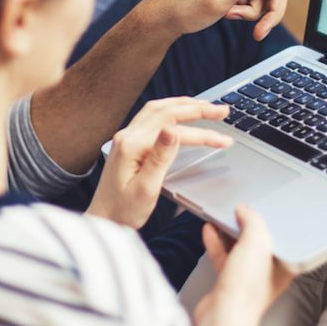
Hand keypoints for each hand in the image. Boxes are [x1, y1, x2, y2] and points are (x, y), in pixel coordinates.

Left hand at [87, 98, 232, 228]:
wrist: (102, 221)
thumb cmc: (123, 212)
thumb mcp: (146, 189)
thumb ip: (160, 158)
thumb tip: (173, 132)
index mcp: (132, 146)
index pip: (175, 131)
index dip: (203, 134)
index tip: (224, 140)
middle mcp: (127, 136)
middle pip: (167, 111)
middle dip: (198, 109)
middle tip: (223, 110)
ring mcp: (126, 137)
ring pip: (158, 109)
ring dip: (184, 105)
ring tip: (206, 106)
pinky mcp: (128, 143)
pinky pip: (151, 117)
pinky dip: (171, 110)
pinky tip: (181, 113)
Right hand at [194, 205, 294, 325]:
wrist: (223, 317)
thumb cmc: (246, 290)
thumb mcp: (256, 243)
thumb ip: (253, 222)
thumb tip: (245, 210)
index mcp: (284, 266)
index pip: (281, 237)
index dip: (272, 221)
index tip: (261, 206)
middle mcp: (268, 274)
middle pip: (259, 242)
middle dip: (248, 225)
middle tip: (239, 210)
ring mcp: (247, 279)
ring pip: (239, 249)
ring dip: (229, 232)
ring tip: (221, 216)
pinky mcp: (228, 283)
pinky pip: (224, 257)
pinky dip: (217, 243)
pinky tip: (210, 231)